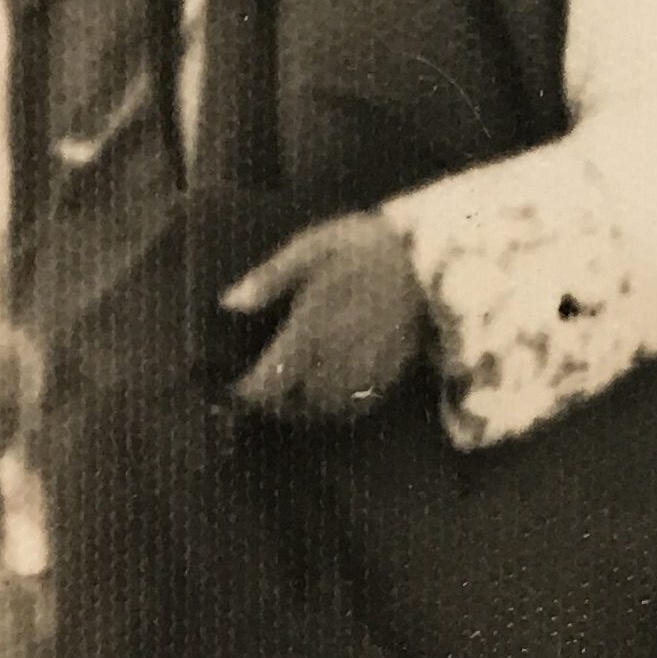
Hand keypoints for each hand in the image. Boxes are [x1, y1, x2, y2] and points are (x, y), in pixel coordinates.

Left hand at [221, 212, 430, 426]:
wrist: (428, 256)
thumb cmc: (363, 247)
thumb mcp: (310, 249)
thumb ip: (268, 280)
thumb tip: (228, 303)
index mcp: (309, 331)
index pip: (268, 383)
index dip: (246, 392)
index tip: (234, 386)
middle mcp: (335, 361)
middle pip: (292, 403)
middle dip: (271, 401)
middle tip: (260, 388)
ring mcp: (364, 372)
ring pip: (322, 410)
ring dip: (301, 407)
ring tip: (291, 392)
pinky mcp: (389, 375)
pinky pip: (354, 406)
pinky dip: (335, 407)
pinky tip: (328, 391)